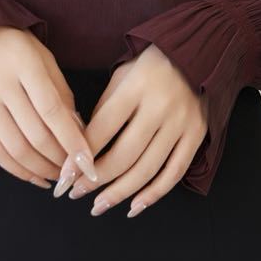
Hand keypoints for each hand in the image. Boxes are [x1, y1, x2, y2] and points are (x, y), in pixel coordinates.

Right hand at [0, 27, 99, 189]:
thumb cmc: (15, 47)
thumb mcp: (44, 59)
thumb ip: (62, 95)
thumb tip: (78, 134)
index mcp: (24, 64)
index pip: (52, 111)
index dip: (72, 141)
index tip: (87, 163)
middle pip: (35, 134)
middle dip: (59, 160)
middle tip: (74, 172)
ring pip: (14, 148)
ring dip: (40, 169)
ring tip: (57, 177)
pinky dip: (16, 170)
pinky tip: (34, 177)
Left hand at [56, 45, 208, 216]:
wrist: (197, 53)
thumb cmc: (150, 66)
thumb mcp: (121, 75)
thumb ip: (104, 109)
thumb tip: (83, 149)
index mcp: (135, 87)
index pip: (102, 130)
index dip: (80, 156)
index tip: (63, 176)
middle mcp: (160, 107)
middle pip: (123, 155)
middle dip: (95, 180)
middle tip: (75, 193)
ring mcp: (181, 124)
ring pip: (147, 169)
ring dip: (120, 193)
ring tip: (99, 206)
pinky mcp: (197, 136)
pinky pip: (174, 172)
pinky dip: (154, 194)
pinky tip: (134, 206)